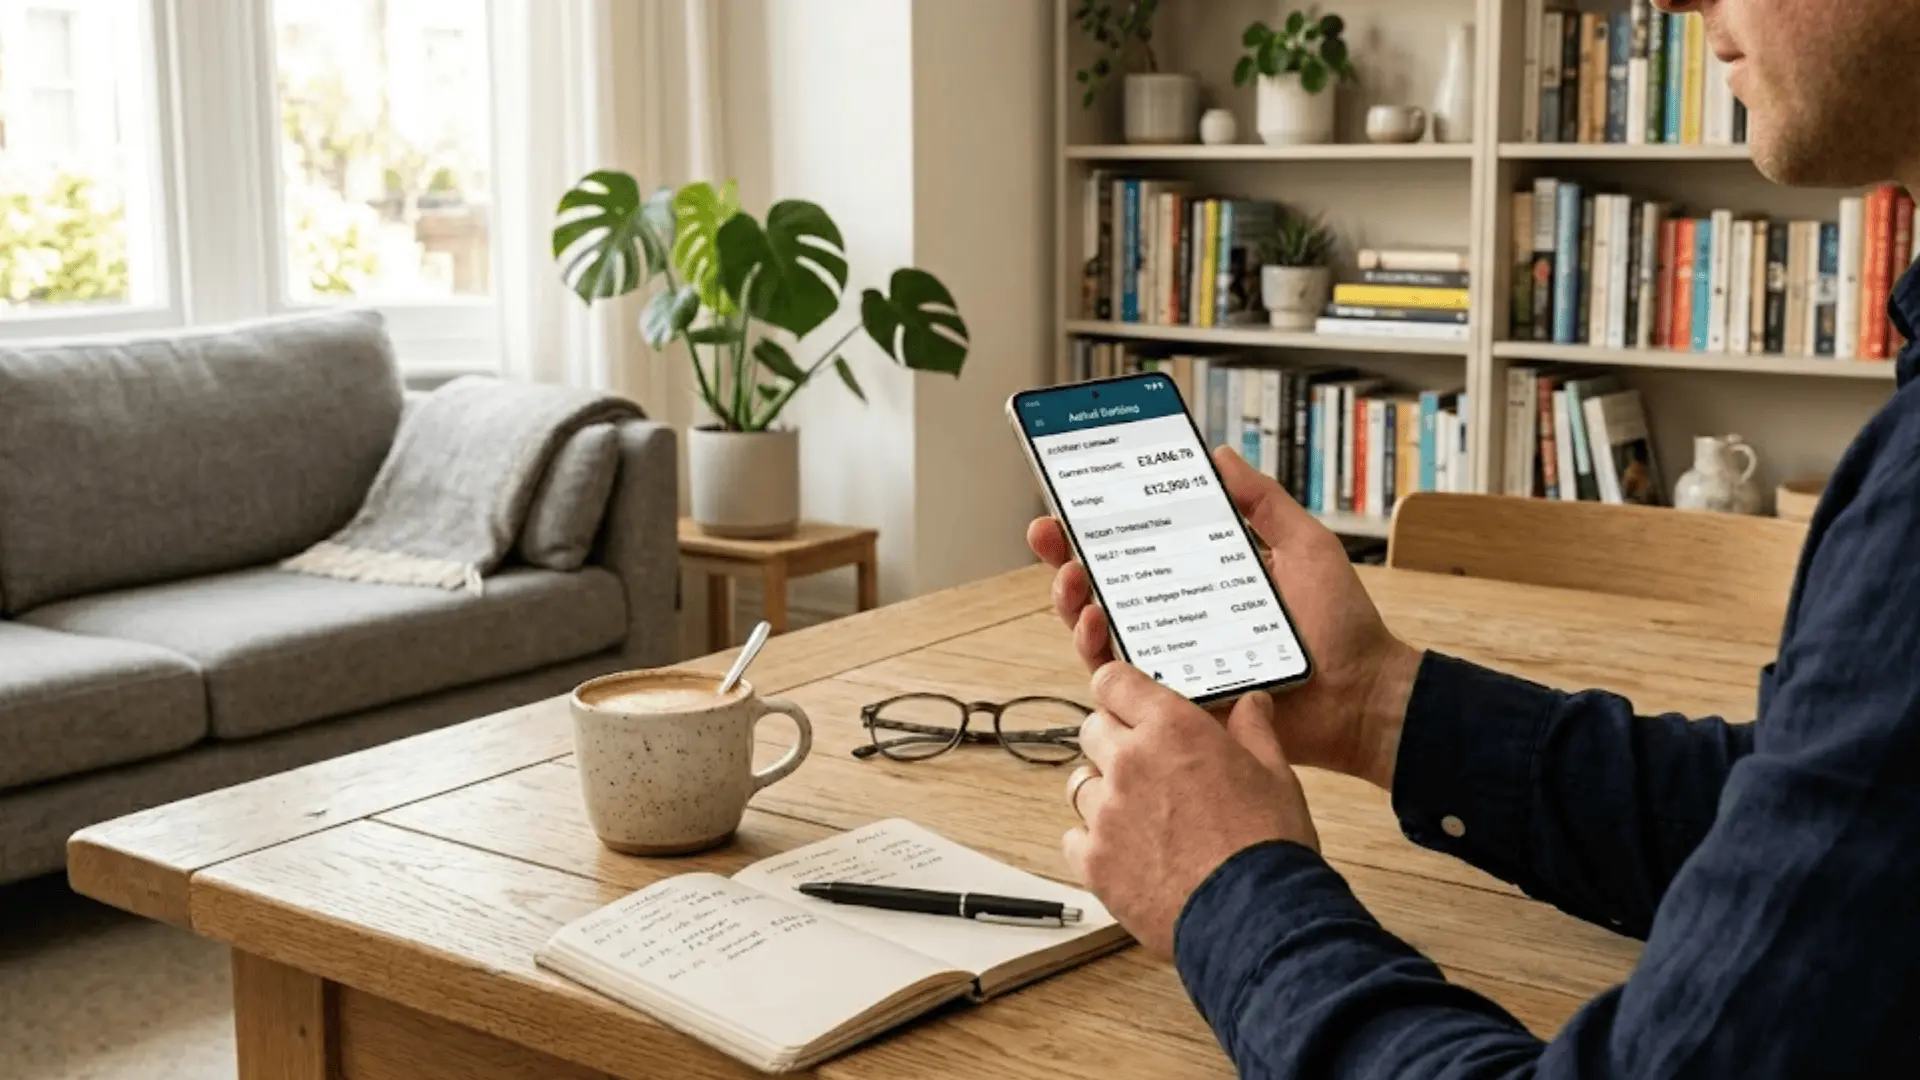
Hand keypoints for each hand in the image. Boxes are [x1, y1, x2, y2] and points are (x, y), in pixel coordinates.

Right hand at [1027, 446, 1421, 788]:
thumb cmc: (1339, 625)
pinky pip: (1119, 678)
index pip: (1137, 545)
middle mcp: (1176, 616)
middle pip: (1102, 584)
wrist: (1360, 693)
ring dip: (1072, 599)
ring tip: (1073, 577)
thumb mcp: (1303, 545)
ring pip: (1097, 629)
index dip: (1097, 521)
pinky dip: (1098, 648)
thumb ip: (1261, 502)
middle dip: (1065, 555)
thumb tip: (1218, 454)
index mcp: (1199, 576)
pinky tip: (1098, 622)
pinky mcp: (1172, 699)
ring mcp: (1170, 659)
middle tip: (1050, 531)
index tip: (1071, 493)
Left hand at [1063, 663, 1317, 956]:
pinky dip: (1094, 843)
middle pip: (1092, 729)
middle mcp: (1129, 761)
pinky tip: (1128, 855)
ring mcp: (1106, 812)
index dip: (1120, 691)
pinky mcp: (1094, 861)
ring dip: (1105, 794)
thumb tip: (1252, 703)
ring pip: (1081, 784)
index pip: (1114, 681)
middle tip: (1146, 766)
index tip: (1128, 703)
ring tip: (1144, 819)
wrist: (1255, 918)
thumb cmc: (1269, 846)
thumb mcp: (1275, 774)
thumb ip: (1254, 730)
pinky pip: (1074, 837)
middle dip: (1114, 741)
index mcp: (1172, 729)